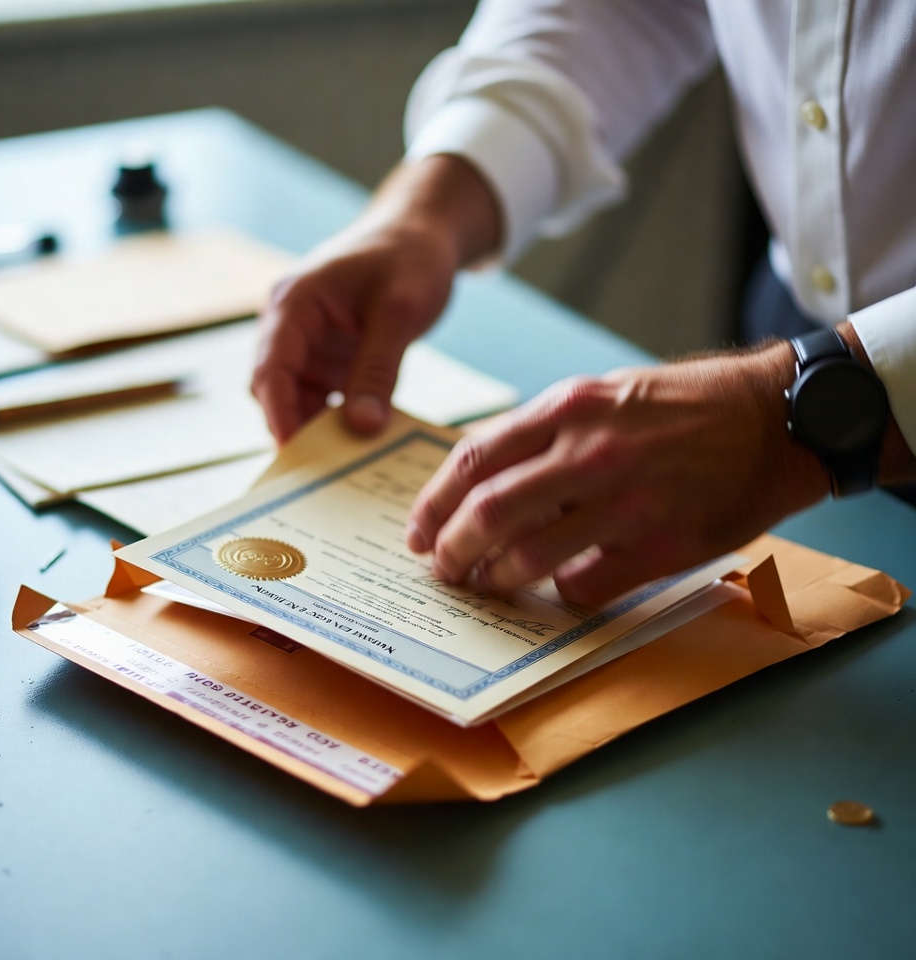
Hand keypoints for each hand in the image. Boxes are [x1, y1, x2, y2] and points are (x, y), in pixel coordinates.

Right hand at [252, 156, 501, 442]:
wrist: (424, 232)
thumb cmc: (409, 257)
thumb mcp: (399, 314)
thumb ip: (377, 370)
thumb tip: (361, 428)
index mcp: (294, 304)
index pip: (271, 368)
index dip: (278, 414)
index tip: (293, 454)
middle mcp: (290, 324)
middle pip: (276, 389)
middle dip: (296, 428)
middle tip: (323, 473)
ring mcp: (308, 342)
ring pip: (299, 399)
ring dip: (319, 428)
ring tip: (346, 465)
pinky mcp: (330, 356)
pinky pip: (325, 397)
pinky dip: (339, 419)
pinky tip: (363, 443)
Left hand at [407, 343, 830, 607]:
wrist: (774, 417)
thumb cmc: (682, 407)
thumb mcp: (603, 394)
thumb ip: (542, 433)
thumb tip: (482, 480)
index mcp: (568, 407)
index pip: (473, 460)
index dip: (433, 503)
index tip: (418, 531)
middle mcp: (590, 451)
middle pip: (488, 512)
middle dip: (451, 551)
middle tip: (442, 569)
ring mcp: (627, 500)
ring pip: (529, 557)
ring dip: (496, 579)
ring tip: (488, 584)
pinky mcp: (661, 544)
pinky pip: (585, 586)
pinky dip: (561, 593)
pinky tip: (562, 587)